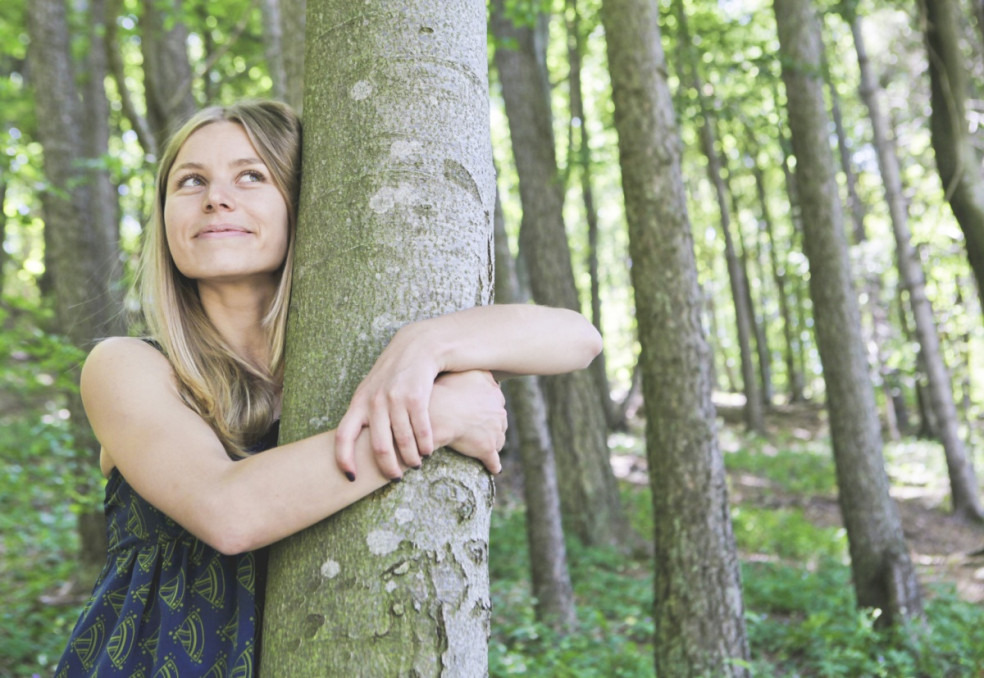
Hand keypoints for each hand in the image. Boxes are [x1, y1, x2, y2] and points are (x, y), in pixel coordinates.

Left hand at [335, 324, 441, 479]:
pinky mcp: (417, 396)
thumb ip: (365, 411)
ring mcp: (395, 398)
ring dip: (411, 458)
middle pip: (378, 446)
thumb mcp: (373, 388)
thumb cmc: (394, 372)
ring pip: (403, 441)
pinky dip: (425, 445)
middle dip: (388, 467)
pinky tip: (428, 450)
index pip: (343, 435)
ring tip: (416, 464)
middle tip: (396, 476)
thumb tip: (357, 444)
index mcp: (359, 401)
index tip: (352, 477)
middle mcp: (374, 401)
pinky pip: (421, 430)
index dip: (344, 459)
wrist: (418, 345)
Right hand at [429, 370, 505, 473]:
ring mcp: (495, 429)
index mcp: (491, 389)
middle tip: (479, 426)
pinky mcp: (487, 448)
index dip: (486, 404)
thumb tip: (469, 360)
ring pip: (498, 437)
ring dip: (492, 442)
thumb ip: (467, 368)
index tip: (479, 408)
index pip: (494, 397)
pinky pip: (493, 460)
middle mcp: (498, 408)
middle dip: (491, 422)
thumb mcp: (458, 370)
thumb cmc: (440, 390)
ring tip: (480, 446)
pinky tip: (493, 468)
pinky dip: (493, 465)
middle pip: (499, 417)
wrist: (436, 413)